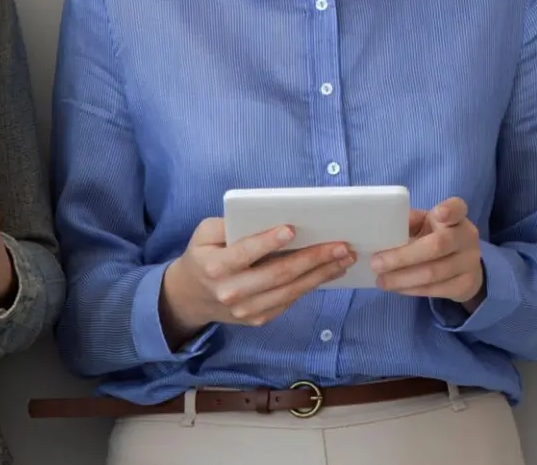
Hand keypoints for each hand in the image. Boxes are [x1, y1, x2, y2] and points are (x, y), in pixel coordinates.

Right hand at [159, 219, 355, 339]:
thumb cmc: (204, 256)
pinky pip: (290, 300)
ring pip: (290, 290)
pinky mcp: (259, 318)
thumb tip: (265, 217)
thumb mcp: (204, 234)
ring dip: (321, 274)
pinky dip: (312, 285)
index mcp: (214, 267)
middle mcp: (230, 292)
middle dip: (312, 258)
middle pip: (277, 274)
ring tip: (344, 258)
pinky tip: (329, 271)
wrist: (192, 296)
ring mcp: (246, 309)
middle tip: (341, 246)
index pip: (244, 253)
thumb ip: (228, 224)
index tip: (292, 229)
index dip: (267, 241)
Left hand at [372, 197, 483, 303]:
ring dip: (402, 278)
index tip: (438, 213)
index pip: (457, 208)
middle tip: (376, 263)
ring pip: (433, 273)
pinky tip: (396, 287)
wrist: (462, 267)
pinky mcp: (466, 284)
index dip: (449, 210)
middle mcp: (467, 238)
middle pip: (437, 246)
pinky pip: (435, 289)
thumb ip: (408, 222)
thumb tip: (383, 228)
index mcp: (455, 218)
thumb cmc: (434, 238)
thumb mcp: (424, 225)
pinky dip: (411, 289)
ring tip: (380, 280)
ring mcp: (470, 262)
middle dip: (402, 257)